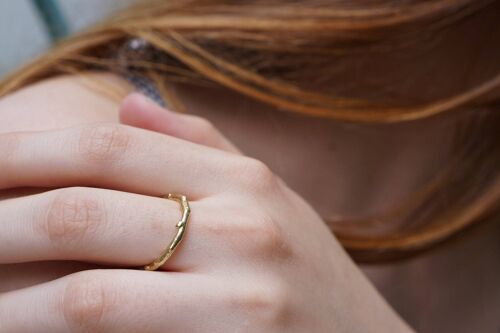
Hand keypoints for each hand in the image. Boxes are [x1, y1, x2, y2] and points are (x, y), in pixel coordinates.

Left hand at [0, 94, 411, 331]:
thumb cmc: (309, 278)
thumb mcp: (272, 200)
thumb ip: (201, 146)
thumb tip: (127, 102)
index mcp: (244, 178)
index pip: (111, 145)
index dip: (27, 150)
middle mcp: (244, 222)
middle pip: (84, 205)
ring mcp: (243, 289)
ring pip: (85, 287)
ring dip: (7, 296)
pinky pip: (112, 332)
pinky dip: (49, 332)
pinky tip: (21, 327)